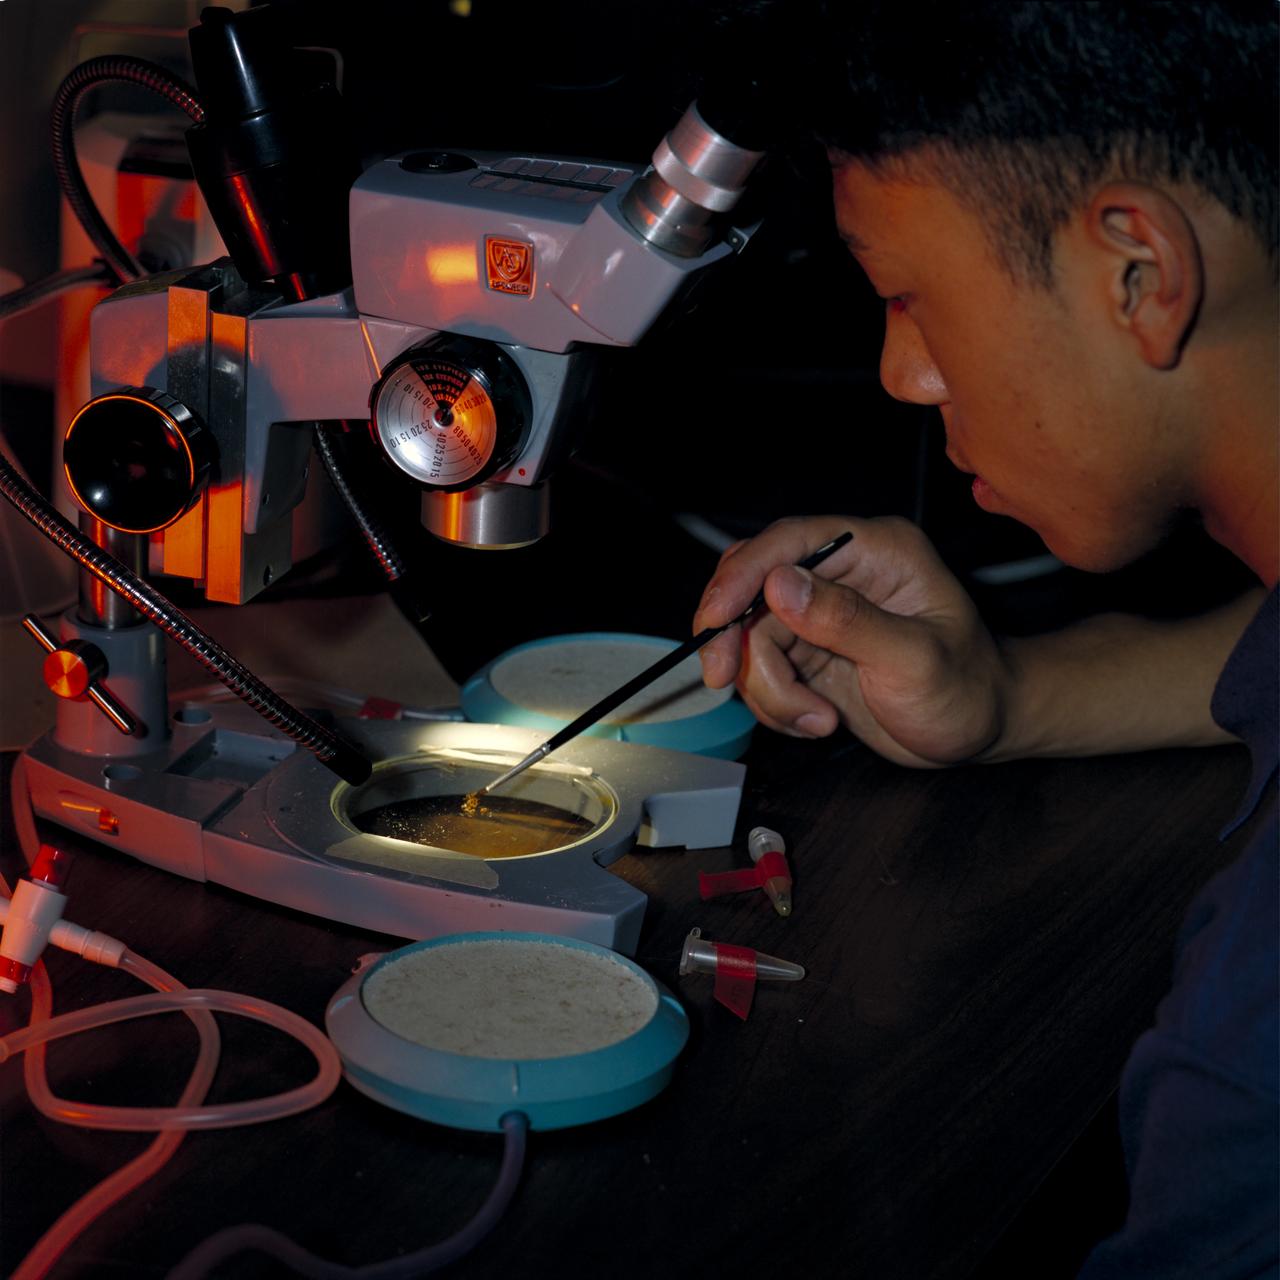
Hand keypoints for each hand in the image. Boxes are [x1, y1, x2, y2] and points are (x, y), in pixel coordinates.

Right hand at [693, 516, 1011, 767]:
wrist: (978, 732)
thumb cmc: (966, 691)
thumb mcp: (913, 660)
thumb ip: (846, 620)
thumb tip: (779, 585)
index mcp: (874, 551)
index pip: (789, 542)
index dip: (742, 575)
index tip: (714, 619)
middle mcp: (841, 573)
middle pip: (753, 588)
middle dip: (735, 639)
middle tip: (724, 679)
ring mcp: (820, 613)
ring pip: (750, 637)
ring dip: (768, 688)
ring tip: (817, 720)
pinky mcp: (807, 651)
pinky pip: (760, 670)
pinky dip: (776, 703)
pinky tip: (818, 721)